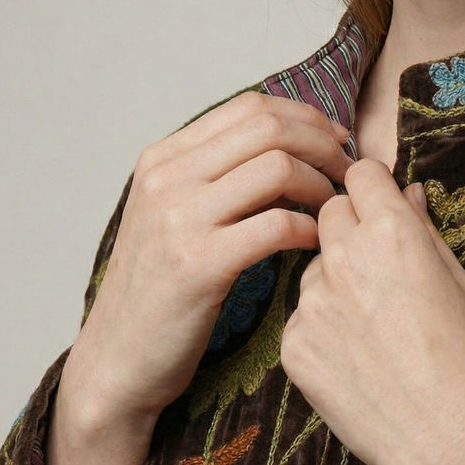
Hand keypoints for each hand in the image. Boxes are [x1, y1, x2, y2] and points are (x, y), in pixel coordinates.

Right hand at [77, 91, 354, 421]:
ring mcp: (179, 220)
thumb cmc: (161, 290)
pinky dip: (309, 228)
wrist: (117, 358)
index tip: (338, 140)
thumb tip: (291, 147)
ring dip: (321, 186)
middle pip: (269, 129)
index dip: (307, 117)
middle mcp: (167, 179)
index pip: (250, 107)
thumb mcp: (173, 215)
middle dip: (324, 145)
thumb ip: (218, 177)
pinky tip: (315, 244)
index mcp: (163, 159)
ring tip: (334, 211)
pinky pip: (276, 225)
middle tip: (347, 174)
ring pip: (278, 169)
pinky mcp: (198, 265)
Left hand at [279, 158, 464, 464]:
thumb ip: (424, 231)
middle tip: (379, 264)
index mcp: (392, 233)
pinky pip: (301, 316)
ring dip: (334, 278)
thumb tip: (407, 192)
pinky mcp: (293, 344)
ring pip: (313, 266)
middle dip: (350, 226)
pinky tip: (355, 355)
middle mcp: (344, 258)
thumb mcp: (460, 283)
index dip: (372, 187)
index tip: (378, 203)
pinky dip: (322, 326)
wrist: (446, 439)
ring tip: (372, 322)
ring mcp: (312, 303)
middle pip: (329, 213)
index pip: (361, 173)